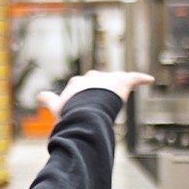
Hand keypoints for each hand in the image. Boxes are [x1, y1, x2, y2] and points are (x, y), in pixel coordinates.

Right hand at [37, 70, 154, 117]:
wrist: (87, 110)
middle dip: (98, 89)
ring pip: (112, 79)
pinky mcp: (122, 81)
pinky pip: (134, 78)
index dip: (80, 93)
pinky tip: (150, 80)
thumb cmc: (72, 112)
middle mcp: (91, 77)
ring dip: (114, 87)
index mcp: (77, 83)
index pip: (79, 84)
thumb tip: (38, 95)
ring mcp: (107, 79)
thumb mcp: (57, 108)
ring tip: (118, 95)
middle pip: (96, 80)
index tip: (80, 99)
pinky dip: (141, 78)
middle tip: (100, 102)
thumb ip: (48, 100)